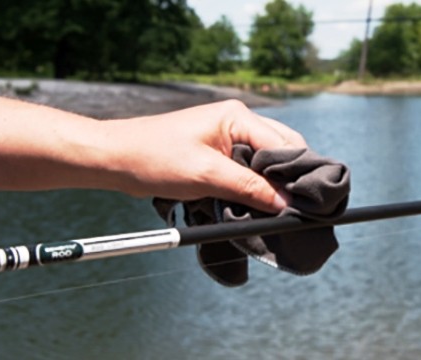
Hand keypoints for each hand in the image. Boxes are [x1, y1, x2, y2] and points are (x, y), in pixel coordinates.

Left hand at [102, 100, 306, 212]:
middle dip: (289, 178)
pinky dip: (256, 184)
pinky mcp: (219, 152)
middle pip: (282, 149)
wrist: (116, 159)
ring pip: (267, 160)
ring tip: (277, 208)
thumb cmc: (155, 158)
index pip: (284, 145)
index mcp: (238, 116)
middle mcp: (238, 121)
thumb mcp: (208, 176)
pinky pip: (249, 167)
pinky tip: (258, 202)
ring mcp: (229, 135)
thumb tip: (287, 204)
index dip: (296, 175)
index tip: (304, 205)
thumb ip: (251, 189)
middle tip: (295, 208)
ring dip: (272, 183)